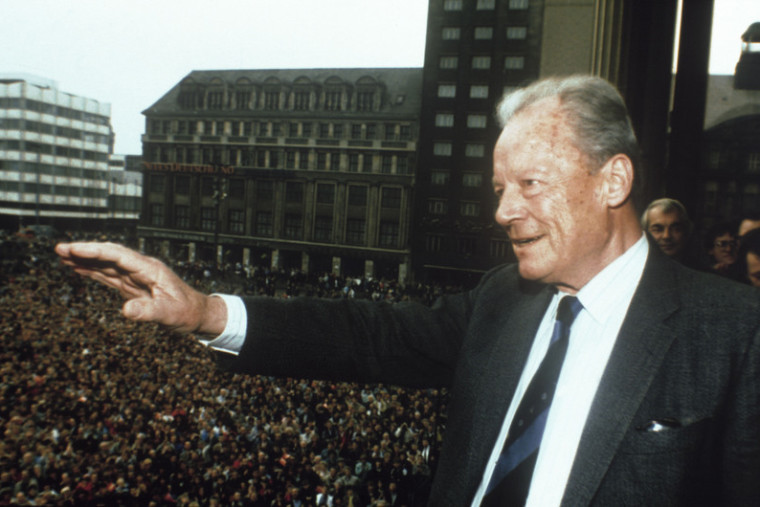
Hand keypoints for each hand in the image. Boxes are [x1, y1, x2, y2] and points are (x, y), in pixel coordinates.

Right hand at [55, 242, 226, 334]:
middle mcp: (142, 269)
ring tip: (61, 256)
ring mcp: (137, 276)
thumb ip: (149, 312)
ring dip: (85, 259)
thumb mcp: (169, 315)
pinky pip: (110, 275)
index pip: (118, 255)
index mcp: (150, 269)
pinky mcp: (133, 285)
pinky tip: (78, 268)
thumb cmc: (187, 312)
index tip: (74, 249)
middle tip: (60, 249)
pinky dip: (93, 270)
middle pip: (110, 255)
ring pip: (107, 263)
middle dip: (86, 251)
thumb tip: (126, 311)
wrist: (197, 314)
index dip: (95, 251)